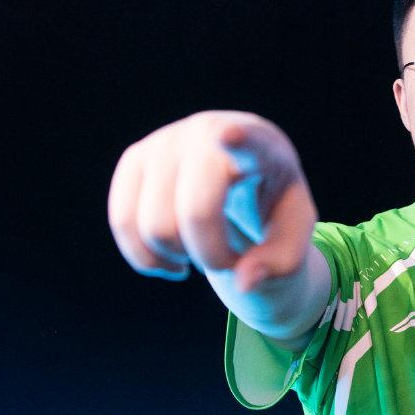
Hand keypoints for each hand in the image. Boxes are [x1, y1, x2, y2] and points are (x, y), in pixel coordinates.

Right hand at [107, 111, 315, 294]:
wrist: (239, 178)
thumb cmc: (272, 208)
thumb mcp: (292, 237)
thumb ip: (279, 264)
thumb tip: (244, 282)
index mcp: (261, 145)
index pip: (249, 139)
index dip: (238, 139)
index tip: (230, 136)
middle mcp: (208, 131)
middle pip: (195, 211)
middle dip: (211, 255)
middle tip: (230, 260)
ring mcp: (165, 141)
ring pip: (153, 224)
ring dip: (177, 258)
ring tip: (202, 254)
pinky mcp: (135, 158)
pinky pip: (122, 220)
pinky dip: (145, 257)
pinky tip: (172, 261)